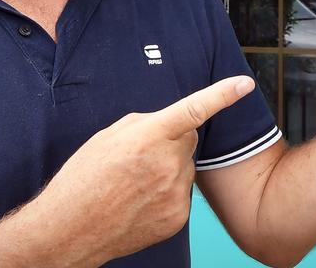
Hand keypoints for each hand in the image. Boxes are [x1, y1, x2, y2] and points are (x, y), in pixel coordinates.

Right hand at [29, 75, 254, 263]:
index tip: (245, 83)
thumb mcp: (107, 138)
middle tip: (138, 158)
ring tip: (135, 183)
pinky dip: (167, 193)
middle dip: (171, 141)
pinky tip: (141, 201)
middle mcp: (167, 164)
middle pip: (188, 139)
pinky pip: (182, 193)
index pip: (193, 109)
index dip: (222, 94)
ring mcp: (175, 193)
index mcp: (147, 137)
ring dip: (168, 169)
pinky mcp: (178, 216)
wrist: (70, 230)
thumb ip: (144, 124)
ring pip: (185, 167)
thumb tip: (170, 124)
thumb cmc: (82, 180)